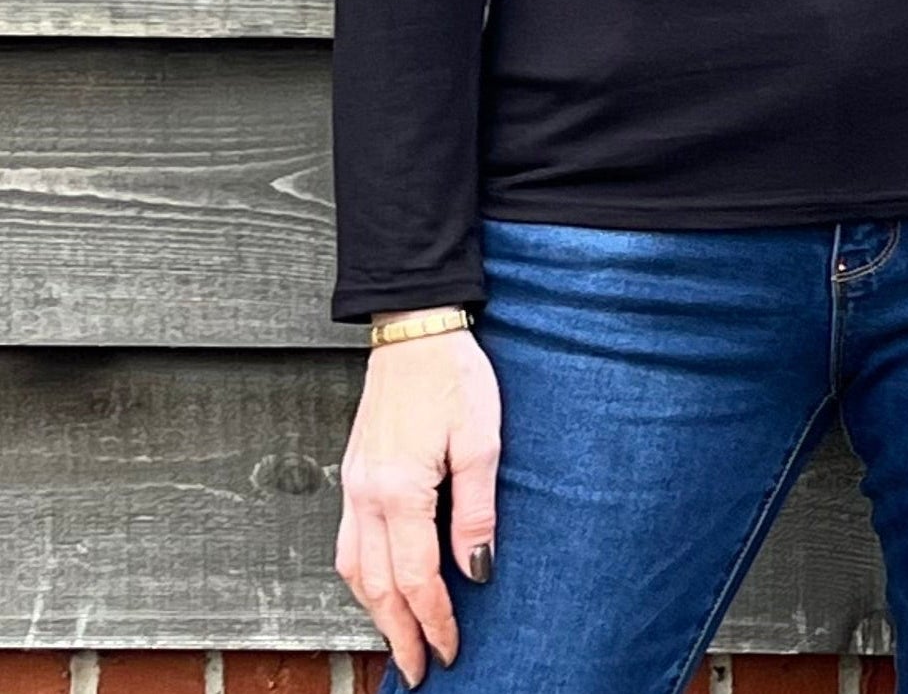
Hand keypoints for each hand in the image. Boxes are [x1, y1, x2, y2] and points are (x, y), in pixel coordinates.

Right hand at [336, 321, 500, 686]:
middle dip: (398, 633)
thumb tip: (477, 570)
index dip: (434, 621)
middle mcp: (366, 494)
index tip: (450, 652)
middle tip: (419, 668)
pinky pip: (347, 541)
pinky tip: (378, 585)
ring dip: (374, 611)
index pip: (416, 577)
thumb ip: (477, 509)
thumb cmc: (452, 373)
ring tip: (398, 638)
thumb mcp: (481, 439)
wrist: (414, 326)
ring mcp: (354, 484)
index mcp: (399, 489)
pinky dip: (360, 576)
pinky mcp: (353, 472)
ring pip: (353, 569)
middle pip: (376, 586)